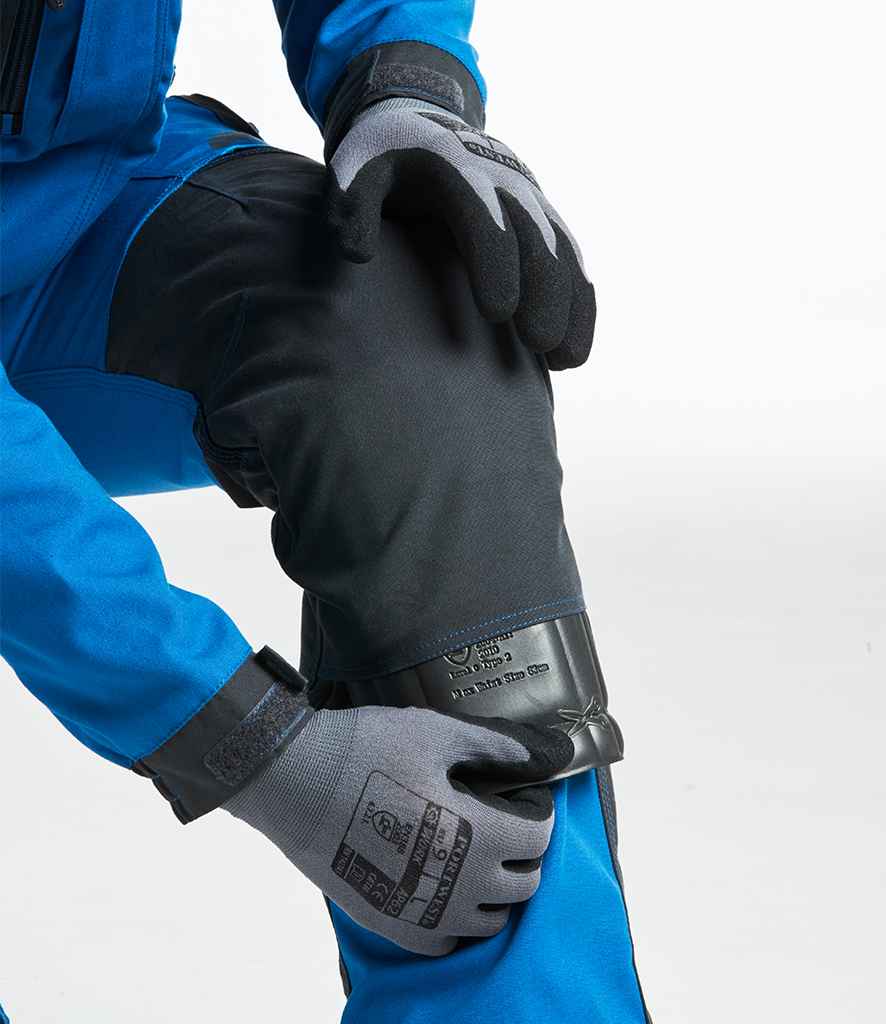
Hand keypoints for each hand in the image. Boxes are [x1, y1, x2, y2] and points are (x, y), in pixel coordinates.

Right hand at [225, 705, 572, 954]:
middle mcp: (458, 884)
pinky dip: (454, 919)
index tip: (523, 800)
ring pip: (488, 921)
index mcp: (477, 834)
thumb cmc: (366, 749)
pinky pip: (444, 941)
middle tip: (503, 825)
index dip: (539, 816)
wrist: (294, 779)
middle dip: (523, 856)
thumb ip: (493, 746)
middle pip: (523, 887)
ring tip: (474, 855)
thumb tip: (540, 753)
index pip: (539, 842)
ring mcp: (423, 911)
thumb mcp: (436, 733)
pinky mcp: (391, 923)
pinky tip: (441, 885)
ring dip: (493, 891)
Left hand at [326, 99, 595, 369]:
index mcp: (458, 168)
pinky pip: (572, 261)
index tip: (498, 314)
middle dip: (544, 292)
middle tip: (540, 344)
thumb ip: (354, 208)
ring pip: (564, 252)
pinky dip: (580, 304)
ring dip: (571, 305)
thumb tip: (359, 254)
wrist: (423, 121)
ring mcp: (531, 199)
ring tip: (567, 360)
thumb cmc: (384, 160)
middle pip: (536, 238)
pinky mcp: (543, 220)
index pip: (486, 218)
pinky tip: (574, 352)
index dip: (496, 264)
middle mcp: (505, 181)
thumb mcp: (356, 170)